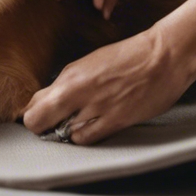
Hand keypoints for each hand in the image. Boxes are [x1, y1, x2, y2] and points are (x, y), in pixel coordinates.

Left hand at [21, 29, 193, 144]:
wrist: (163, 57)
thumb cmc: (129, 57)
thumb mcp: (90, 63)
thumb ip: (68, 83)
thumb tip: (47, 100)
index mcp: (71, 75)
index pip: (35, 102)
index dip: (32, 112)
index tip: (37, 115)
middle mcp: (79, 92)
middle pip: (38, 121)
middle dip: (39, 126)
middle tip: (46, 126)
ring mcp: (97, 108)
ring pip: (63, 134)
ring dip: (64, 132)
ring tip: (74, 125)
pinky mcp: (116, 121)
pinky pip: (87, 138)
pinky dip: (83, 137)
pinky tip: (89, 129)